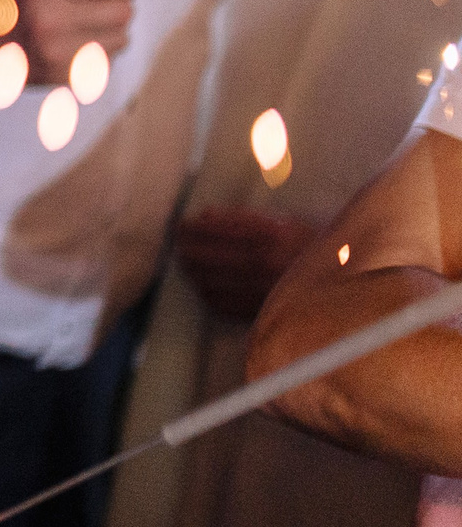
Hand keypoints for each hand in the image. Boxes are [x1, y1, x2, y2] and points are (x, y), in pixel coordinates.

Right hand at [0, 0, 136, 82]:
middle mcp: (51, 19)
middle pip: (124, 10)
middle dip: (118, 1)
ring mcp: (55, 53)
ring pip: (121, 39)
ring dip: (110, 27)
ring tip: (86, 20)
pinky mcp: (57, 77)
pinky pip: (104, 63)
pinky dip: (97, 50)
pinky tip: (75, 40)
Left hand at [176, 207, 316, 320]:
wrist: (348, 283)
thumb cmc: (313, 247)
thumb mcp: (286, 222)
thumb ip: (244, 218)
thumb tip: (204, 215)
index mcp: (273, 235)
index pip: (217, 230)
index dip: (193, 228)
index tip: (182, 224)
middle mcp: (266, 262)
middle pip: (208, 256)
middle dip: (187, 247)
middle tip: (178, 242)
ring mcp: (263, 289)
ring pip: (209, 280)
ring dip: (191, 270)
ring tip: (185, 262)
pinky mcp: (264, 311)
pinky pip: (221, 303)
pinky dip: (206, 293)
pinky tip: (203, 284)